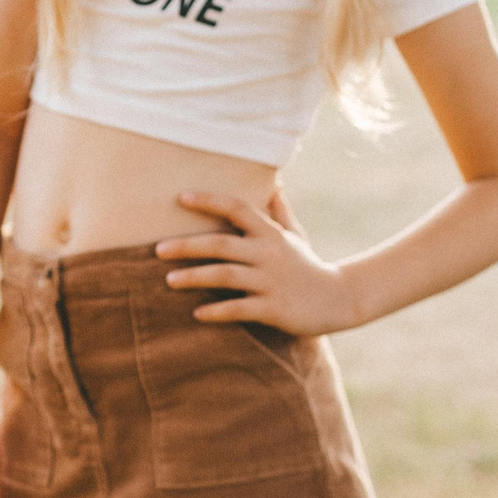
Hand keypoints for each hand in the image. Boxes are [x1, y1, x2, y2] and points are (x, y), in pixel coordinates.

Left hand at [155, 190, 367, 335]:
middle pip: (221, 244)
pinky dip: (217, 311)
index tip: (180, 197)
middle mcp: (268, 253)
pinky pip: (239, 308)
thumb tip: (274, 184)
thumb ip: (279, 212)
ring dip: (195, 277)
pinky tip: (197, 313)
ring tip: (169, 280)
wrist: (340, 299)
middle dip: (187, 245)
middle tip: (157, 249)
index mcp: (269, 233)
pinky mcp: (274, 308)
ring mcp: (270, 281)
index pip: (237, 208)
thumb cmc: (308, 265)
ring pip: (225, 275)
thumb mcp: (295, 235)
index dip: (209, 201)